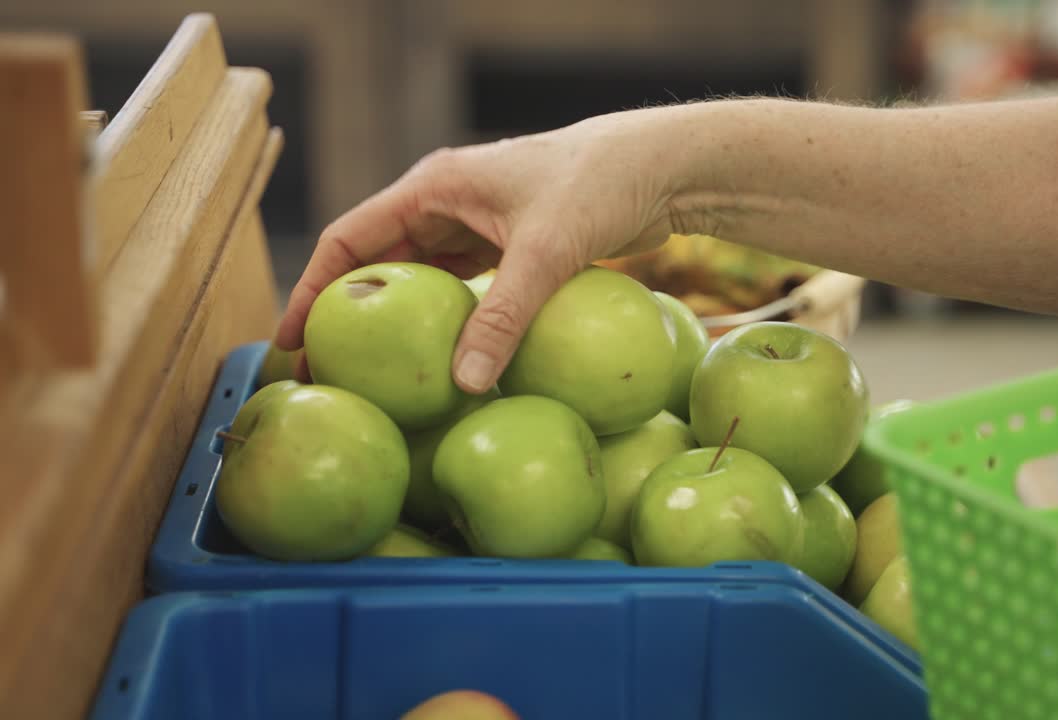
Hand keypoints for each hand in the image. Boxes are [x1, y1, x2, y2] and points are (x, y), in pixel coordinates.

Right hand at [274, 112, 688, 393]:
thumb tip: (464, 384)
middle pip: (379, 264)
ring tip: (373, 374)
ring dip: (397, 322)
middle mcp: (446, 203)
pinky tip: (442, 360)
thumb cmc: (600, 187)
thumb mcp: (546, 252)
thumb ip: (503, 317)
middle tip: (328, 372)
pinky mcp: (510, 247)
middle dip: (349, 315)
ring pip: (421, 279)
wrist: (662, 167)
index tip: (292, 340)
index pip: (350, 240)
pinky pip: (464, 289)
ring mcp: (478, 225)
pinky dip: (447, 321)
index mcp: (433, 187)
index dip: (314, 290)